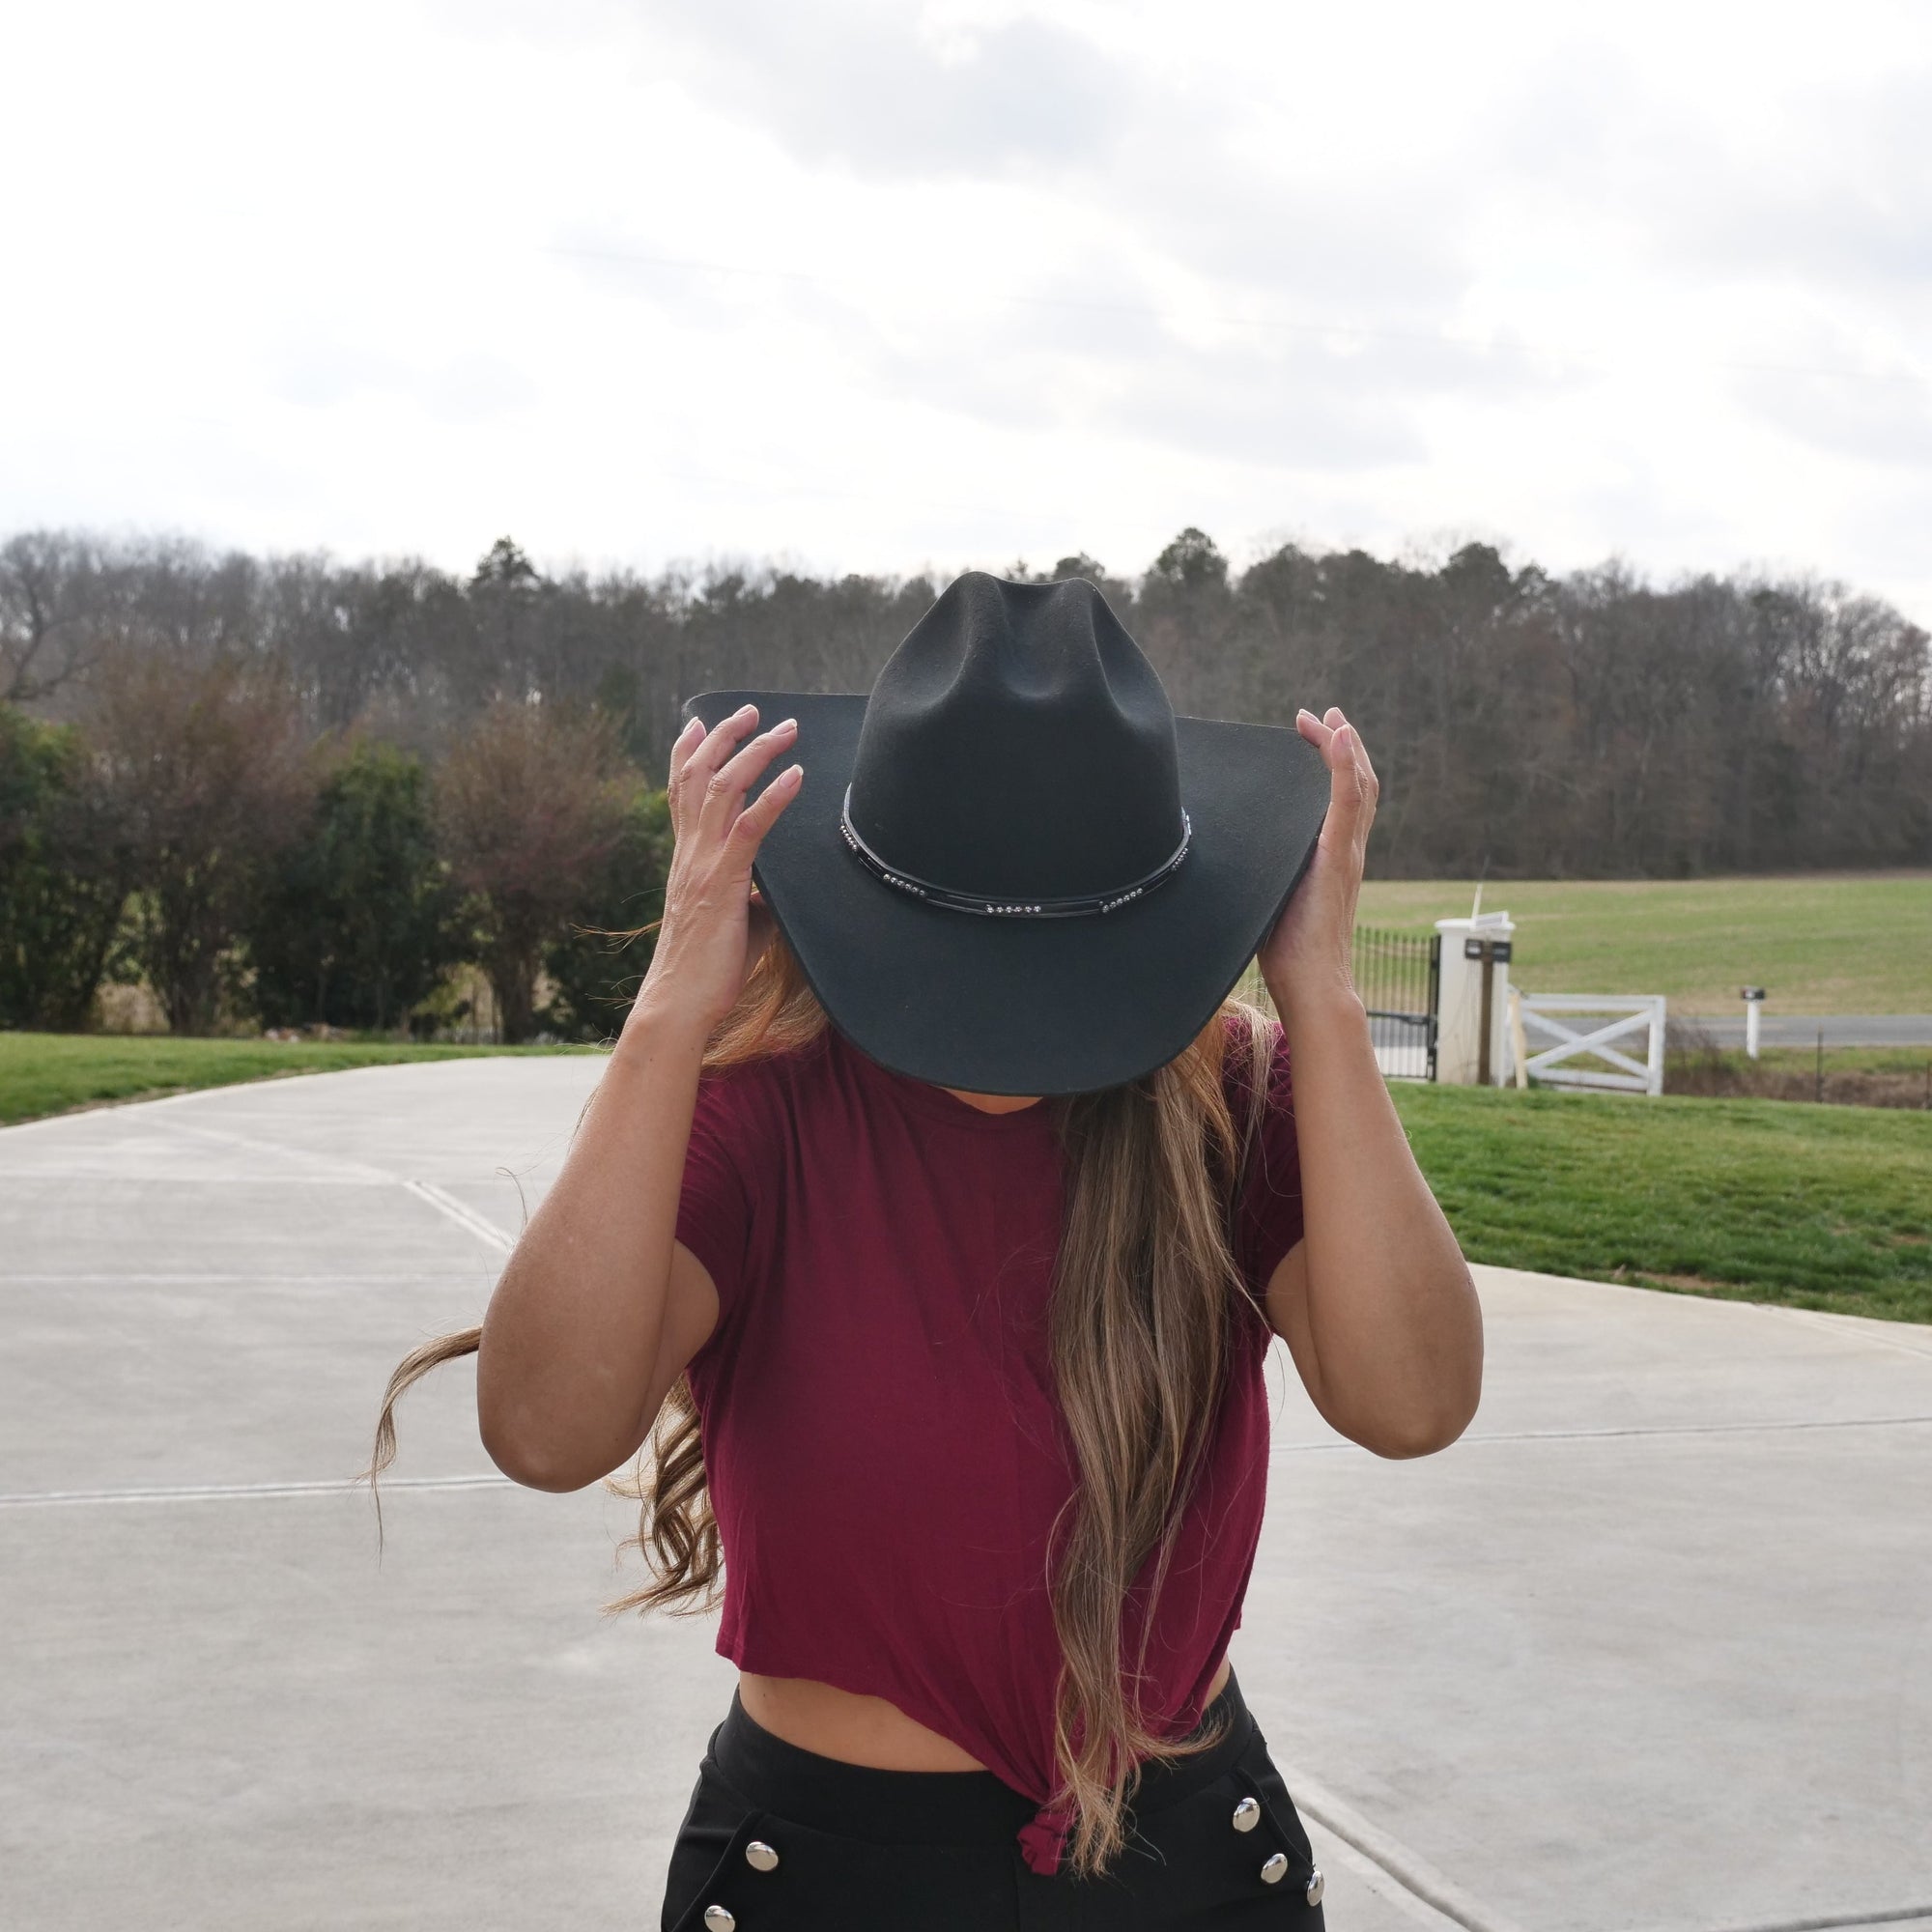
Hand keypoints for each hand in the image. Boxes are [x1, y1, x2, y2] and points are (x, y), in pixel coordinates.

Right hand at [631, 704, 801, 1034]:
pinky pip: (749, 828)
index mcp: (686, 859)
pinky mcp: (723, 883)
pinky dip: (774, 797)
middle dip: (725, 736)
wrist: (681, 1003)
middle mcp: (690, 853)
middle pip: (698, 775)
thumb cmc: (708, 970)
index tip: (697, 721)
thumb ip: (753, 896)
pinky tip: (795, 775)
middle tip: (750, 709)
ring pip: (723, 789)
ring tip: (784, 729)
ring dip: (755, 752)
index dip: (685, 752)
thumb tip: (778, 892)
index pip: (679, 793)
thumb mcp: (735, 922)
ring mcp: (703, 865)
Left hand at [1256, 706, 1377, 1019]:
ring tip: (1329, 719)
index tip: (1312, 735)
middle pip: (1358, 783)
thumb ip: (1263, 869)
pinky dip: (1346, 765)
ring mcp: (1346, 851)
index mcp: (1334, 857)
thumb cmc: (1287, 950)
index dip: (1334, 764)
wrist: (1311, 982)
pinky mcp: (1337, 857)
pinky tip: (1338, 737)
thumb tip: (1228, 854)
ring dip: (1344, 746)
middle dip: (1340, 744)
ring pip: (1359, 785)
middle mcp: (1347, 849)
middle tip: (1320, 716)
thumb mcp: (1271, 895)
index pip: (1343, 799)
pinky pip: (1348, 801)